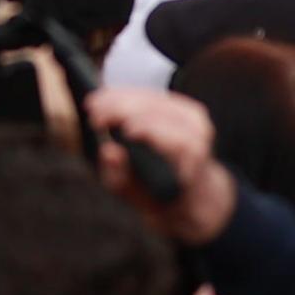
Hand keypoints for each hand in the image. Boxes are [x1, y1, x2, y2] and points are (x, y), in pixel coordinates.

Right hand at [78, 83, 235, 242]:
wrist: (194, 194)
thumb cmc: (164, 197)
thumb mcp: (141, 200)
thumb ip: (124, 180)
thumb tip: (109, 152)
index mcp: (194, 163)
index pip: (179, 141)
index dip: (151, 130)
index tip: (124, 129)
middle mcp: (200, 136)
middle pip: (162, 112)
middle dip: (125, 108)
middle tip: (94, 111)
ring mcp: (195, 119)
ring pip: (155, 100)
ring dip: (121, 98)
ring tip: (95, 102)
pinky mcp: (184, 108)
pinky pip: (153, 95)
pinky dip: (128, 95)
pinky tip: (108, 97)